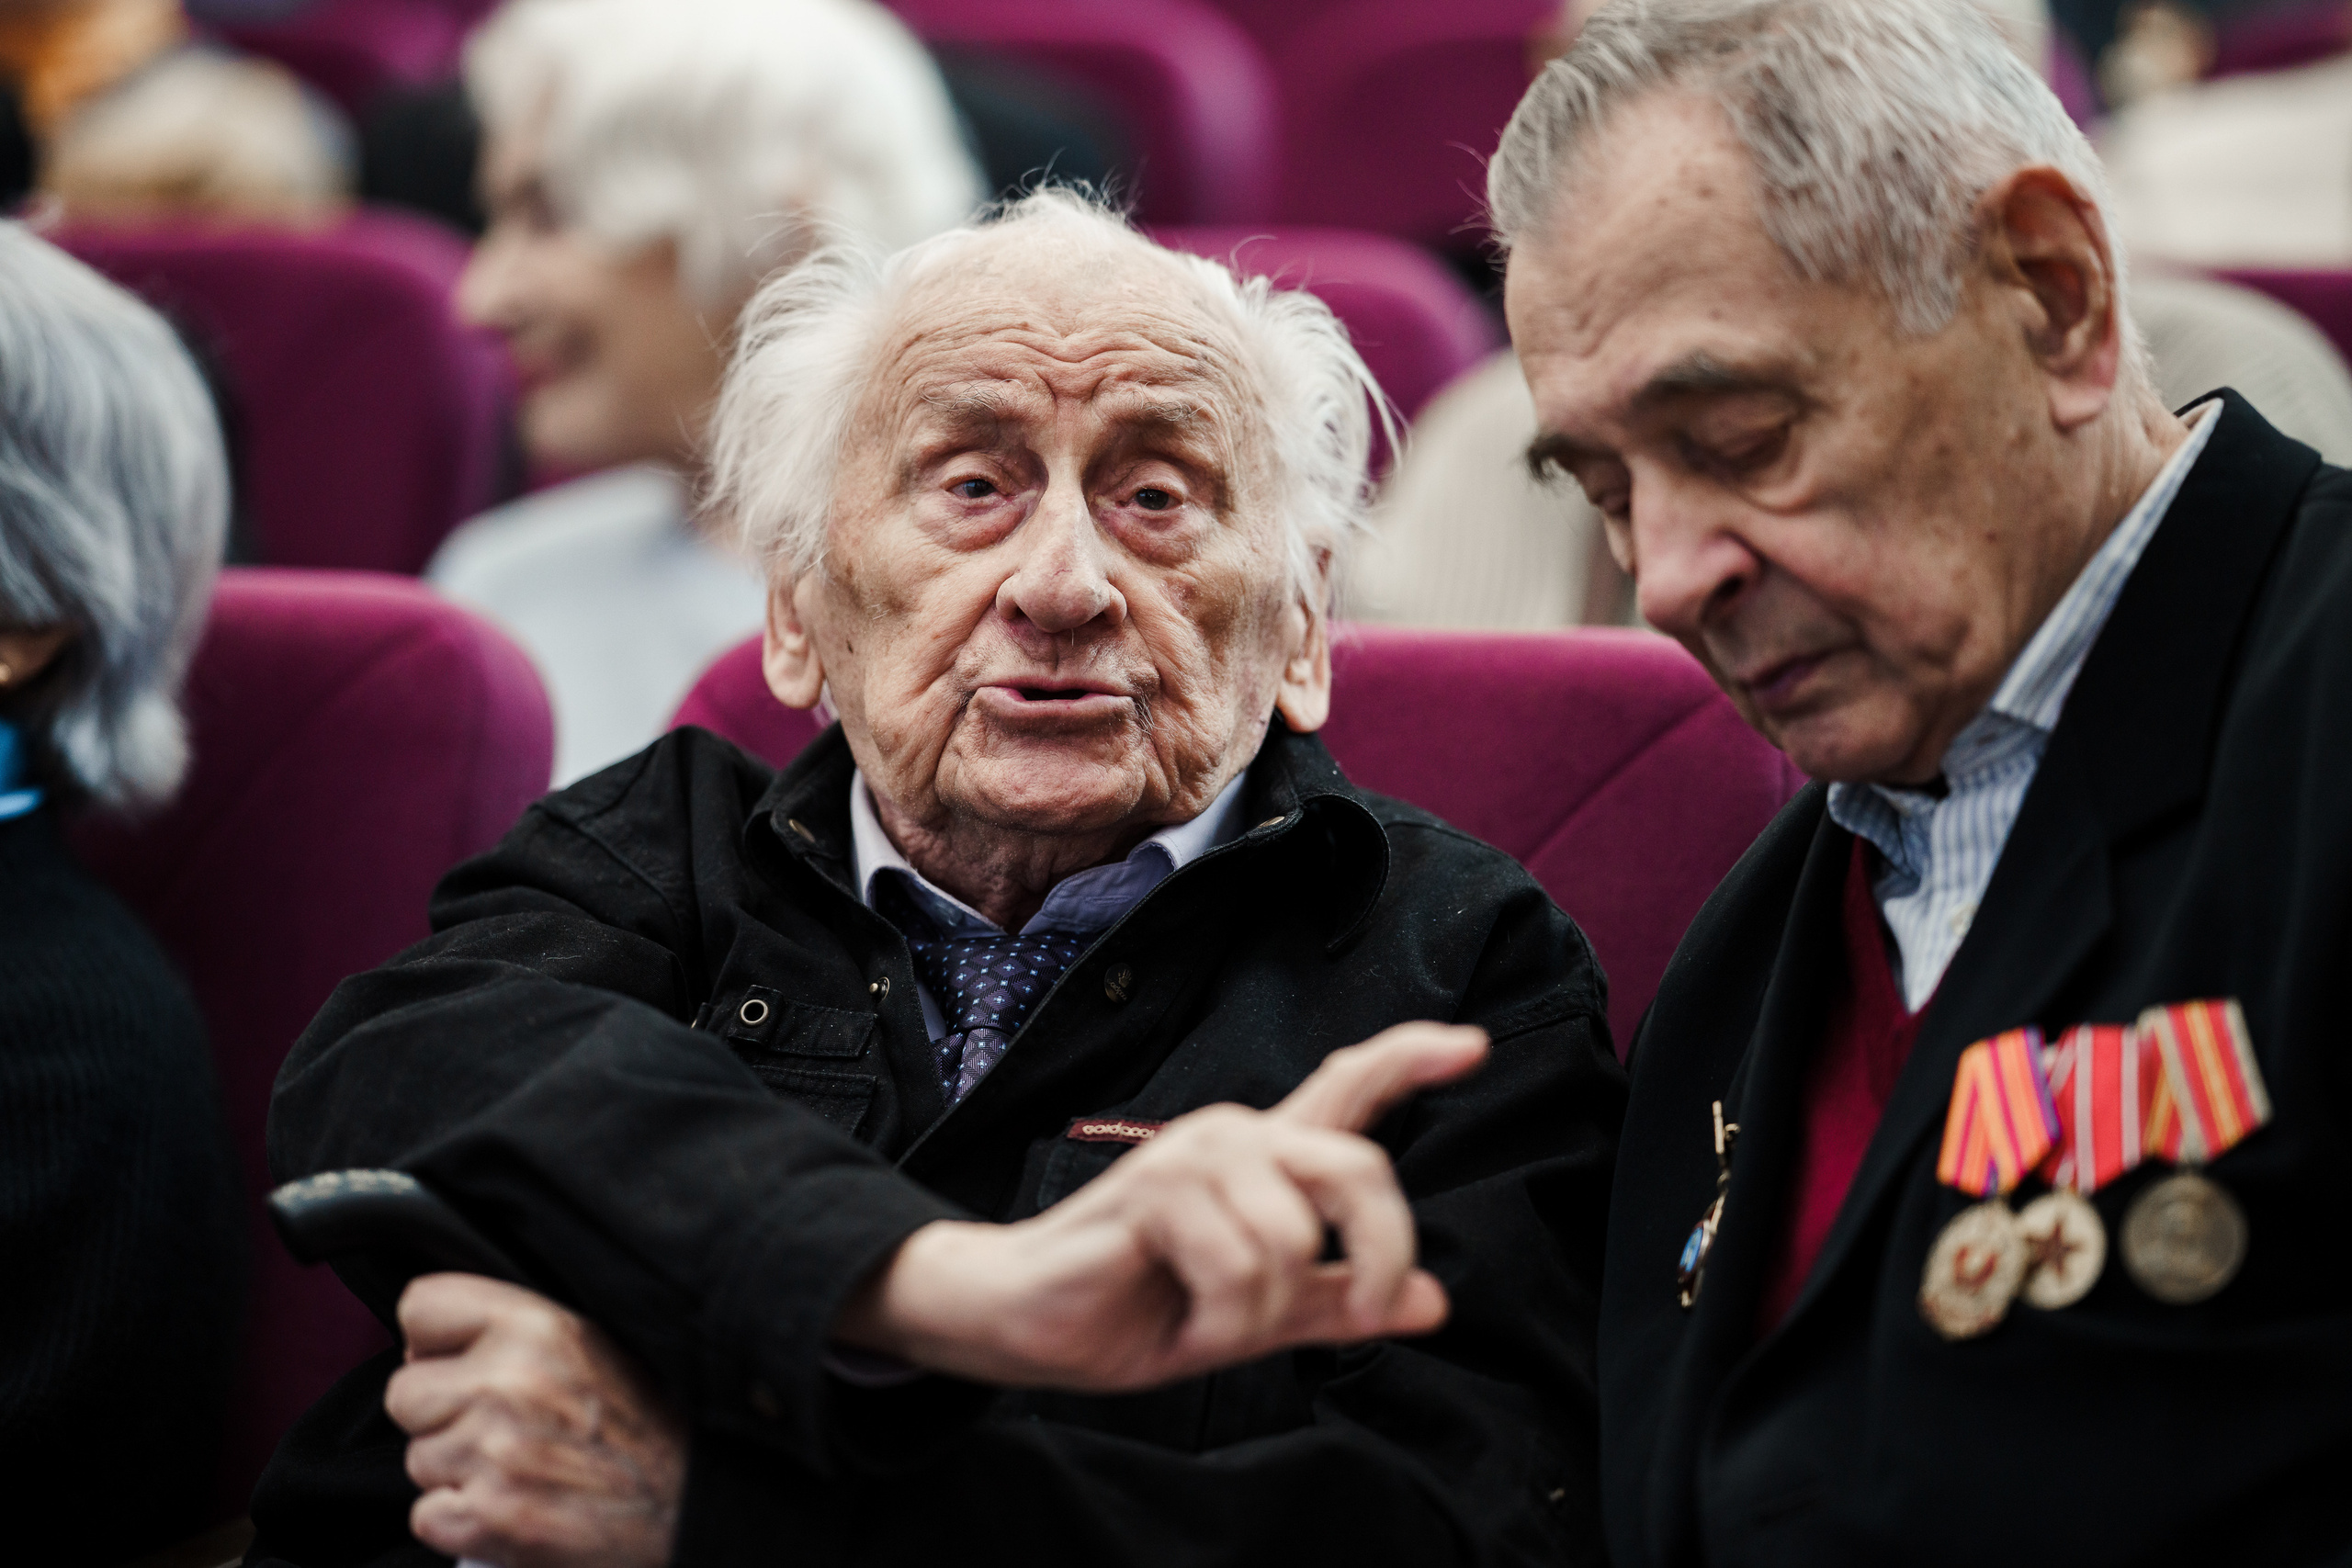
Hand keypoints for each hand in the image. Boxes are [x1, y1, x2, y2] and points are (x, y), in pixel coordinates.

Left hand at [385, 1274, 685, 1567]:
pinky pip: (425, 1515)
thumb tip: (436, 1338)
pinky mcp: (485, 1519)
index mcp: (540, 1326)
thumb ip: (520, 1330)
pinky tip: (511, 1506)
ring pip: (416, 1458)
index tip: (457, 1360)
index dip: (433, 1339)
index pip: (421, 1306)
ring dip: (456, 1471)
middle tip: (497, 1426)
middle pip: (405, 1391)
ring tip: (519, 1469)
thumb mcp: (596, 1345)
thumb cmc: (649, 1430)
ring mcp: (493, 1454)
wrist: (690, 1511)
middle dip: (441, 1414)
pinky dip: (461, 1520)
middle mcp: (509, 1382)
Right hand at [834, 1021, 1488, 1390]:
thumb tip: (1433, 1302)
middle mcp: (1237, 1138)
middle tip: (1362, 1318)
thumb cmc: (1140, 1306)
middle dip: (1380, 1254)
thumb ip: (1339, 1302)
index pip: (1346, 1088)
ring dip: (1260, 1314)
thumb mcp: (1258, 1314)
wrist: (1029, 1324)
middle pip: (1357, 1167)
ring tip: (1211, 1321)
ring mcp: (1194, 1156)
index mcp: (1268, 1160)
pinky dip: (1220, 1322)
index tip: (1471, 1044)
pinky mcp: (1153, 1190)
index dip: (1409, 1061)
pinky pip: (1238, 1267)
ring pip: (1295, 1240)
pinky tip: (1182, 1321)